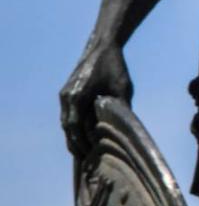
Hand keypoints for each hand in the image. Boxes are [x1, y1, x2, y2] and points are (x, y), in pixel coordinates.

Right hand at [59, 43, 132, 157]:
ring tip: (83, 152)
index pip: (75, 127)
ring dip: (73, 136)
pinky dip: (73, 126)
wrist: (102, 45)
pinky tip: (83, 134)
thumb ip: (122, 106)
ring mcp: (65, 94)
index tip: (92, 154)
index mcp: (77, 96)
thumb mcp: (123, 87)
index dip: (82, 142)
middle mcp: (67, 96)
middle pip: (67, 128)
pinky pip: (68, 113)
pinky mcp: (68, 92)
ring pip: (66, 122)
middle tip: (86, 160)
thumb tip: (126, 127)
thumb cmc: (115, 66)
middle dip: (75, 144)